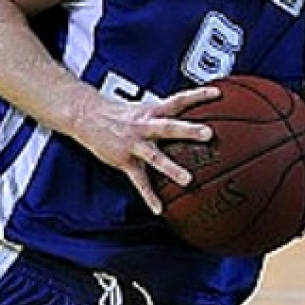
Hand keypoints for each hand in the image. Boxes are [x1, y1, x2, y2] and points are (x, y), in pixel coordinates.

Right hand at [69, 85, 220, 214]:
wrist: (86, 116)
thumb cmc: (119, 114)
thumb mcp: (142, 108)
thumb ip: (164, 113)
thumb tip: (189, 115)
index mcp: (152, 110)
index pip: (179, 100)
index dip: (198, 96)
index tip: (218, 94)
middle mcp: (145, 125)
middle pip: (170, 126)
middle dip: (189, 130)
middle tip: (209, 134)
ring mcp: (134, 144)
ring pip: (155, 156)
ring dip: (171, 168)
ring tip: (188, 180)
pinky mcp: (124, 160)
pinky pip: (139, 180)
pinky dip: (149, 196)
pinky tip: (159, 209)